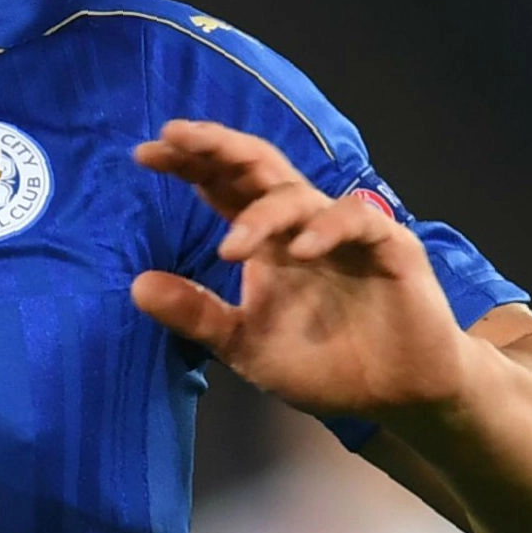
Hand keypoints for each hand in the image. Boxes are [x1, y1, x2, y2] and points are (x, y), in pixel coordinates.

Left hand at [128, 121, 475, 422]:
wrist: (396, 395)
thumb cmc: (325, 365)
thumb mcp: (246, 345)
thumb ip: (198, 315)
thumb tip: (135, 285)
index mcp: (268, 239)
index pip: (224, 186)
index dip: (189, 164)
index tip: (144, 155)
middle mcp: (301, 224)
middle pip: (258, 167)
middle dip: (218, 148)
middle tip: (175, 137)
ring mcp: (344, 232)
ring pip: (299, 194)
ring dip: (262, 215)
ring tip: (230, 249)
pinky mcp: (388, 247)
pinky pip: (355, 221)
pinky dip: (326, 230)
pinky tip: (302, 250)